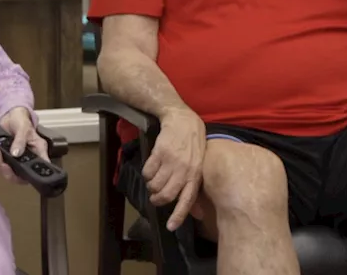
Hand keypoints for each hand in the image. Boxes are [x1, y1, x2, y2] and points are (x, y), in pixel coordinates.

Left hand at [0, 106, 49, 184]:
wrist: (9, 116)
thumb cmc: (22, 121)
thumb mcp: (23, 128)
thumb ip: (20, 141)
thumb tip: (16, 154)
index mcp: (38, 153)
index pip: (39, 171)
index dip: (31, 177)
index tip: (19, 174)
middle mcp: (27, 160)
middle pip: (20, 177)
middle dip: (8, 173)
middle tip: (2, 164)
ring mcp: (15, 160)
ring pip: (7, 172)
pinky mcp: (5, 158)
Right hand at [143, 107, 205, 230]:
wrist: (181, 119)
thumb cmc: (193, 144)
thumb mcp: (199, 165)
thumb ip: (195, 188)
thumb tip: (198, 214)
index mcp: (196, 174)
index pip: (188, 199)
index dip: (179, 215)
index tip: (171, 227)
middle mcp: (184, 169)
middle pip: (167, 195)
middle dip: (158, 199)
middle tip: (155, 197)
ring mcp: (172, 161)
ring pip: (155, 184)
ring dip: (151, 186)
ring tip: (153, 181)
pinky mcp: (159, 152)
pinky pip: (147, 172)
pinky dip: (146, 174)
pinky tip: (151, 168)